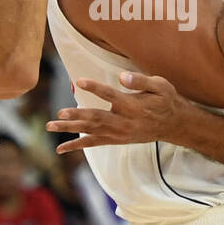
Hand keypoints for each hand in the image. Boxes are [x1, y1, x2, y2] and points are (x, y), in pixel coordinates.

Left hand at [46, 73, 194, 151]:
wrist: (173, 125)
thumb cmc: (166, 101)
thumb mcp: (160, 86)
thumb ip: (141, 81)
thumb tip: (122, 76)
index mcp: (133, 106)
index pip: (111, 96)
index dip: (95, 88)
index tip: (79, 81)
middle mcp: (123, 122)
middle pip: (96, 118)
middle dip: (76, 116)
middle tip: (59, 114)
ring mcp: (118, 133)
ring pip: (90, 131)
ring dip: (69, 129)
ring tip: (50, 126)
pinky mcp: (115, 140)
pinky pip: (93, 143)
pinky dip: (76, 145)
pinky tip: (60, 148)